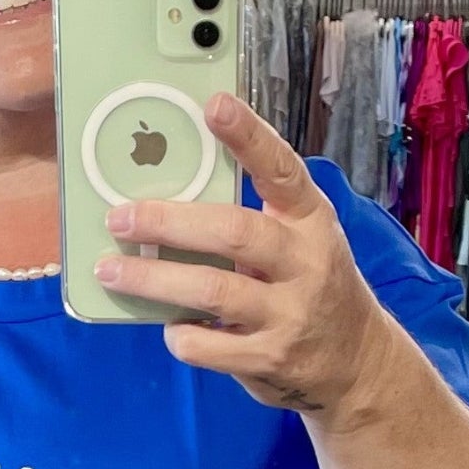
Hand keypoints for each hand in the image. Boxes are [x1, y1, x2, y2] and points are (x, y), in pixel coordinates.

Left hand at [91, 93, 390, 419]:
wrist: (356, 362)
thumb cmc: (310, 286)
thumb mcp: (300, 241)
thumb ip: (250, 218)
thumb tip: (167, 199)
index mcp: (311, 220)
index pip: (281, 170)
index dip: (249, 136)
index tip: (214, 105)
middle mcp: (306, 263)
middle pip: (233, 232)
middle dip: (168, 222)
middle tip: (119, 217)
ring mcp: (290, 314)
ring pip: (212, 289)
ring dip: (154, 278)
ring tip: (112, 269)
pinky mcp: (270, 358)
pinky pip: (210, 345)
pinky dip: (181, 335)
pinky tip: (170, 326)